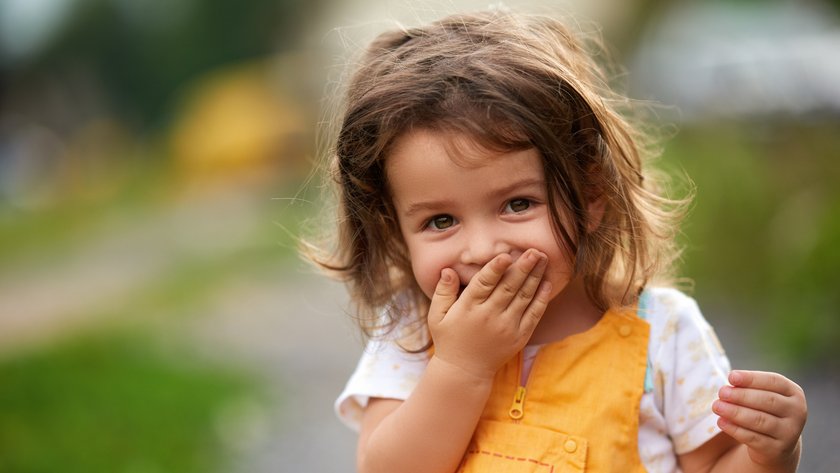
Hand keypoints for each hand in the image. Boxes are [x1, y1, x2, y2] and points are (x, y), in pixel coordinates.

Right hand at [426, 249, 551, 379]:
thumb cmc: (449, 339)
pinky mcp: (519, 336)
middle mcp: (489, 316)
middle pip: (509, 287)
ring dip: (535, 277)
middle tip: (535, 250)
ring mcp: (507, 327)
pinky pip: (533, 314)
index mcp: (468, 308)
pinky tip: (546, 283)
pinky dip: (541, 298)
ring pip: (524, 297)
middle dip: (523, 267)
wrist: (465, 371)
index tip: (506, 255)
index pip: (484, 283)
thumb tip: (448, 270)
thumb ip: (443, 291)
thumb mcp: (437, 316)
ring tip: (543, 259)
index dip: (495, 269)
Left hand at [712, 370, 806, 469]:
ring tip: (717, 406)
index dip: (752, 378)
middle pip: (768, 401)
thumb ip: (749, 388)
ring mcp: (790, 432)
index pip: (774, 381)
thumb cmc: (764, 410)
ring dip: (735, 412)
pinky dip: (735, 429)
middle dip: (742, 395)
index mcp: (794, 393)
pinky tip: (721, 422)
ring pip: (760, 420)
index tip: (731, 376)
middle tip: (721, 392)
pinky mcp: (777, 449)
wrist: (775, 444)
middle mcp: (797, 412)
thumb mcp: (761, 396)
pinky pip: (753, 438)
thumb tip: (730, 384)